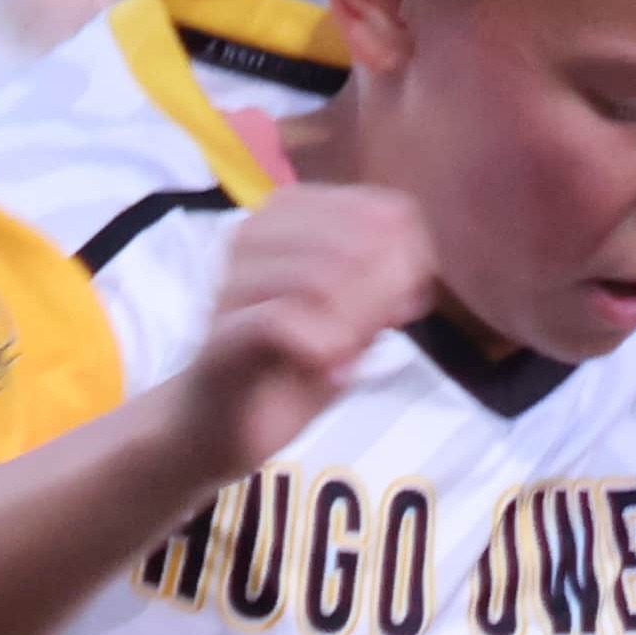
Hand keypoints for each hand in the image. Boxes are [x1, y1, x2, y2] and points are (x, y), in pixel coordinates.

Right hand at [188, 186, 437, 467]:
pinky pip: (277, 320)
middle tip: (387, 327)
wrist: (222, 424)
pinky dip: (318, 343)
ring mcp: (233, 282)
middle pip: (352, 238)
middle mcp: (255, 234)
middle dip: (384, 288)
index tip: (411, 300)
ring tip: (353, 351)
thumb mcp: (352, 322)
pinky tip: (332, 366)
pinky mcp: (221, 334)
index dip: (409, 254)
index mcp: (290, 217)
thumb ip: (383, 290)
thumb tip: (414, 263)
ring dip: (353, 320)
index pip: (377, 210)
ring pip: (316, 277)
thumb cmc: (289, 364)